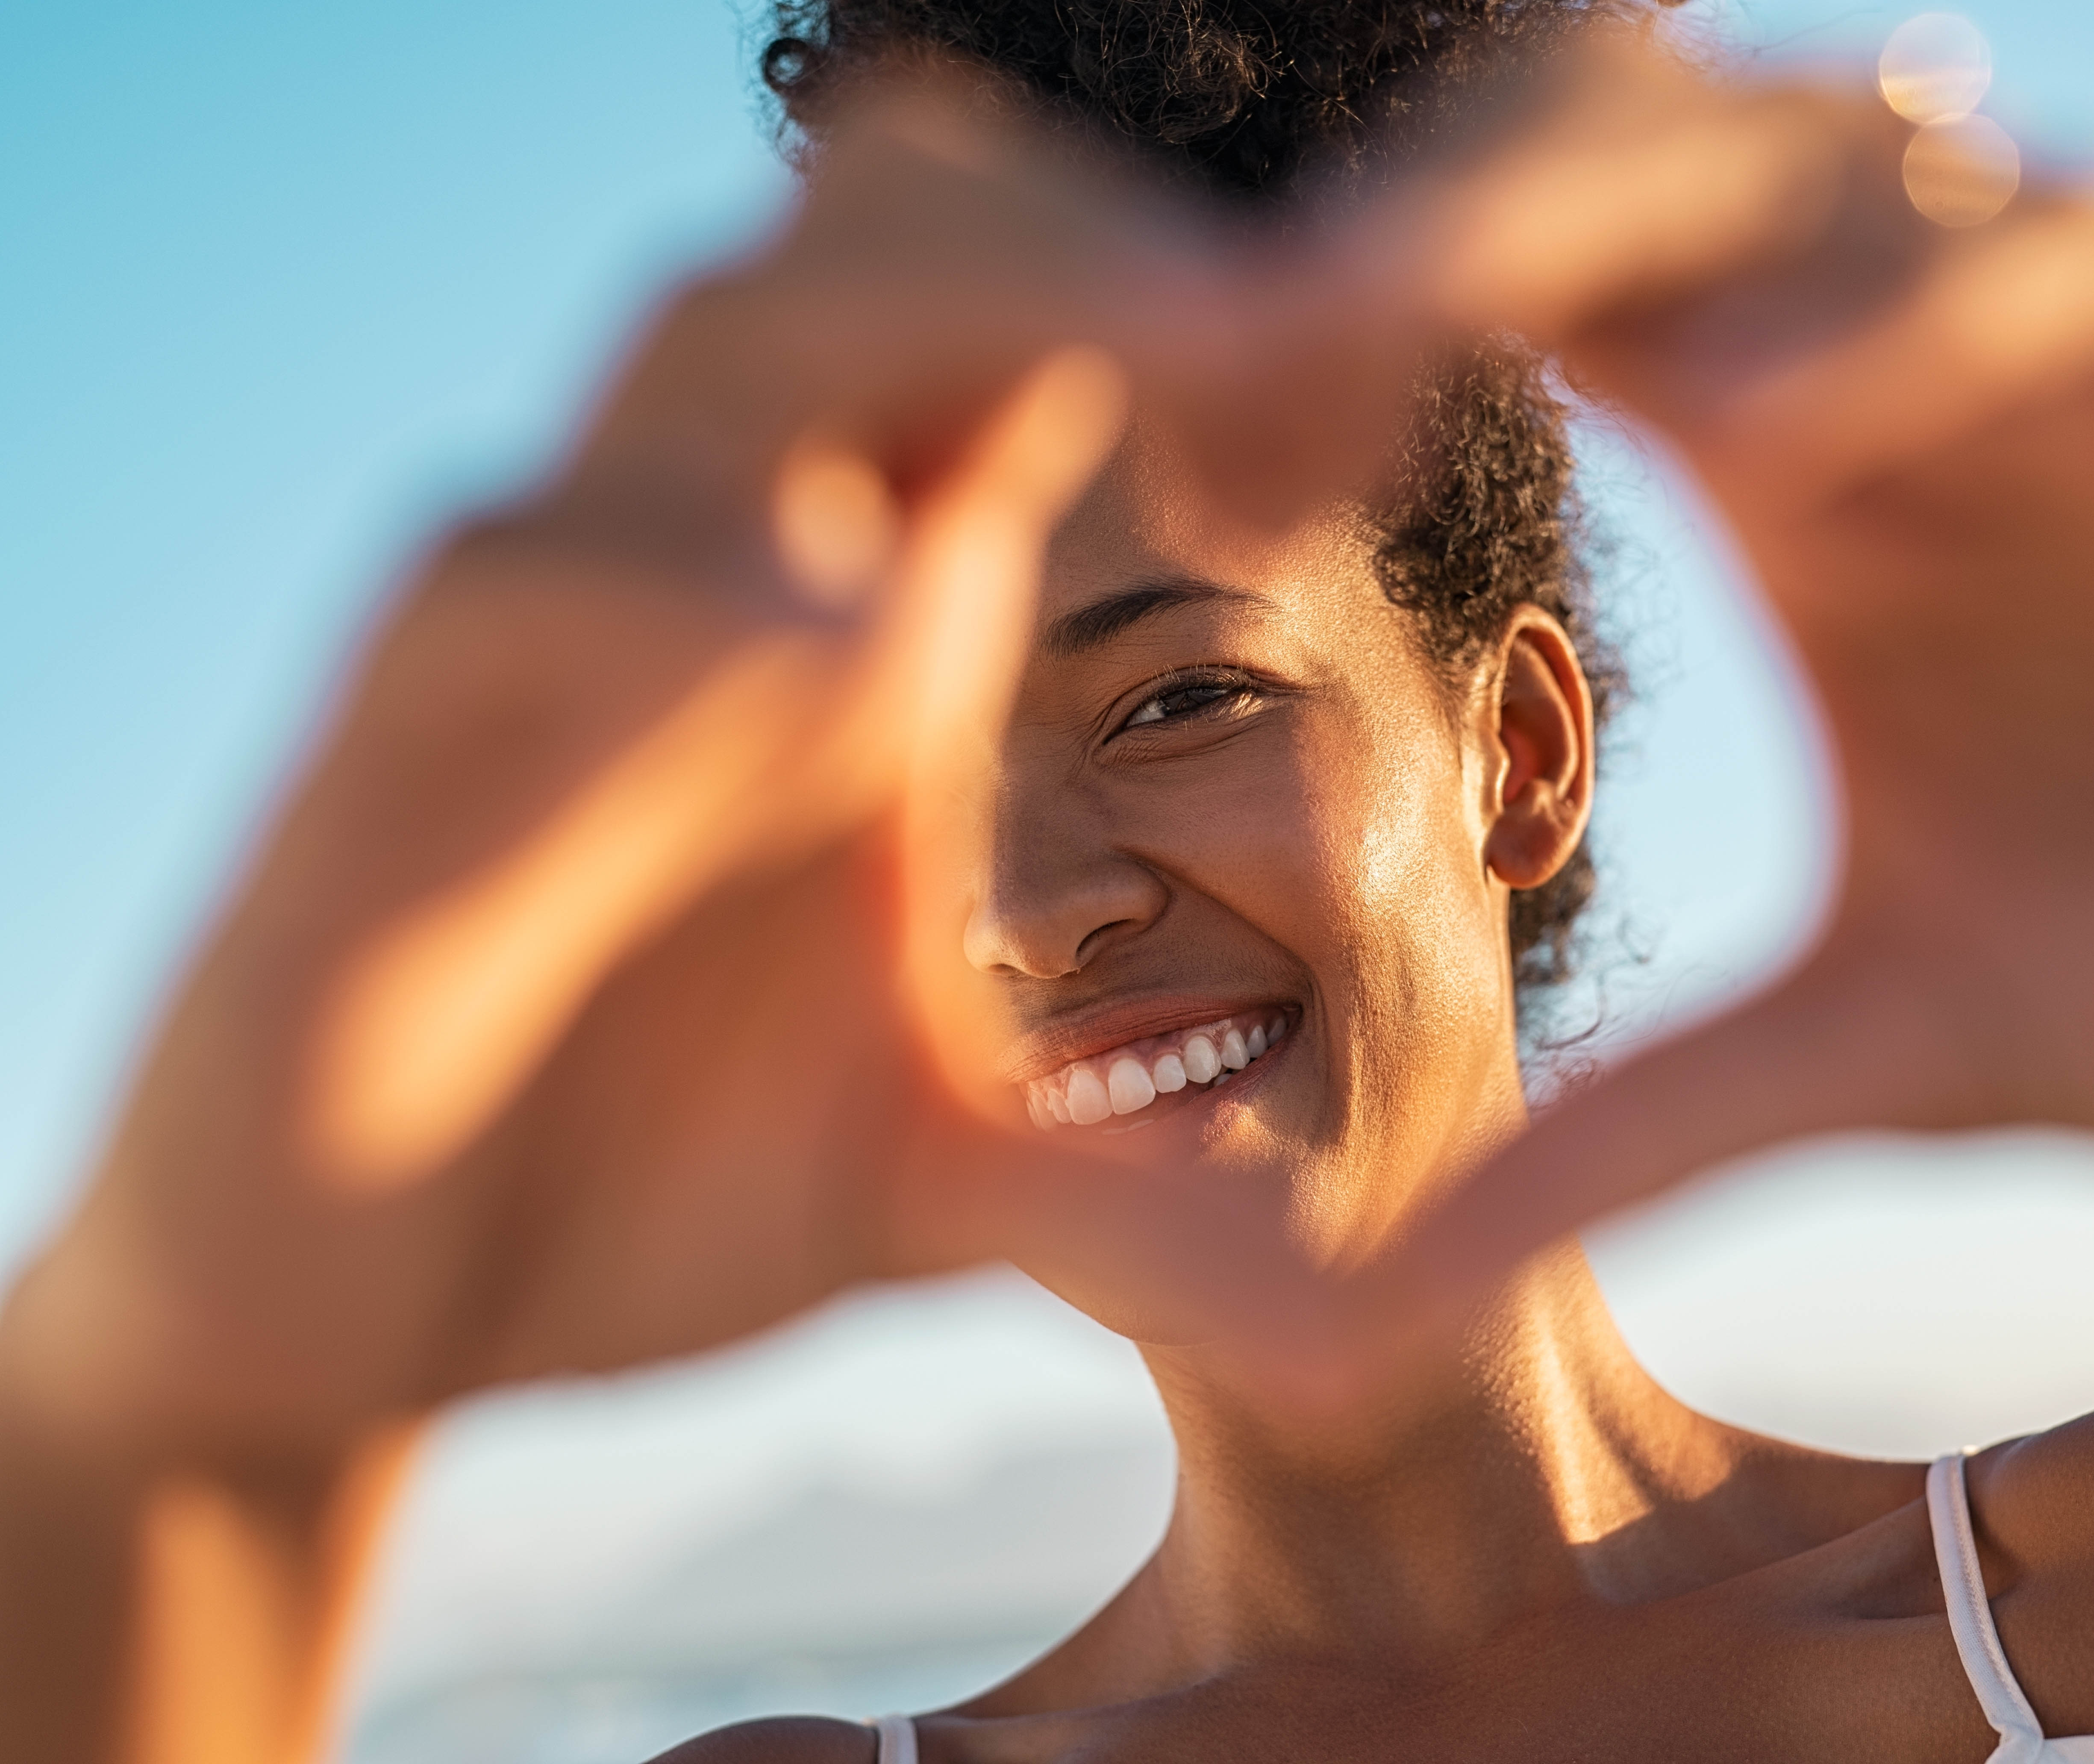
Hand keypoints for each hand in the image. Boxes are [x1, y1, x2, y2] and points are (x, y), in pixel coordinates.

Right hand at [0, 78, 1266, 1466]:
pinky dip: (693, 596)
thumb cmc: (638, 1197)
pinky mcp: (368, 751)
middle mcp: (708, 575)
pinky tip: (867, 648)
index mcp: (858, 625)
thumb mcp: (938, 1186)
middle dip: (1089, 248)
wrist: (367, 1322)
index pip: (1022, 328)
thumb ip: (1130, 1196)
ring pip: (714, 342)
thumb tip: (1376, 1293)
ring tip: (1174, 374)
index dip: (1197, 314)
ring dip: (933, 326)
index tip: (1370, 410)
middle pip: (882, 240)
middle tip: (1297, 336)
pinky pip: (514, 583)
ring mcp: (541, 638)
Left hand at [1315, 30, 2093, 1319]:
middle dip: (1418, 242)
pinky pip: (2052, 274)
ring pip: (1808, 157)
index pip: (1521, 301)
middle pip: (1615, 174)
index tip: (1187, 464)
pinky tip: (1756, 437)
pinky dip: (1904, 330)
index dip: (1337, 346)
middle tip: (1228, 375)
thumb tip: (1377, 1299)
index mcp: (1801, 455)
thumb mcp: (1887, 1055)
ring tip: (1397, 319)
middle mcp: (1912, 347)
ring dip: (1599, 218)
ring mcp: (2085, 323)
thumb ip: (1641, 1128)